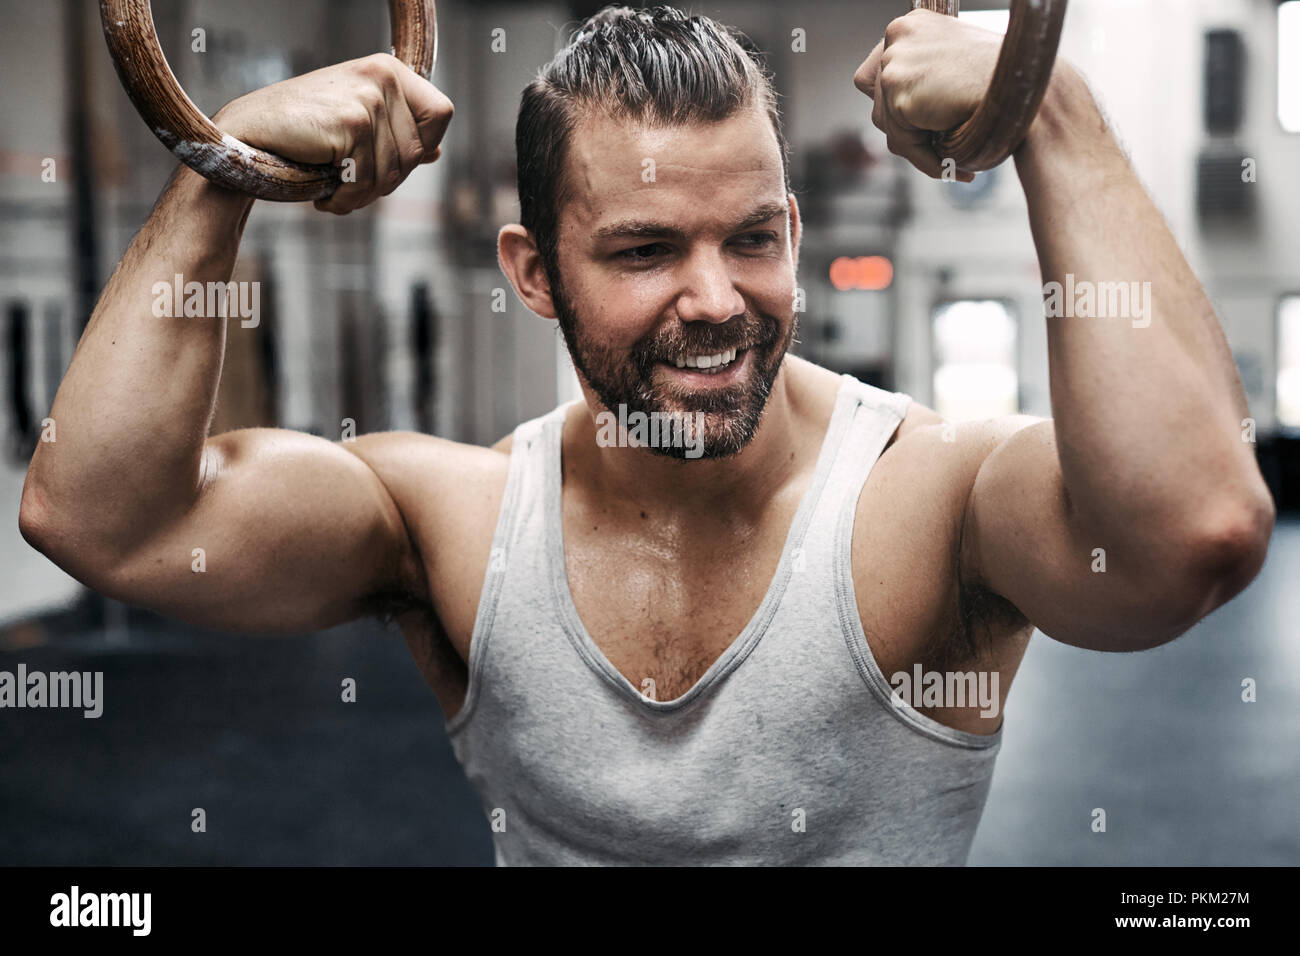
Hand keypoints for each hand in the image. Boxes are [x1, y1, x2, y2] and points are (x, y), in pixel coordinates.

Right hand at [213, 53, 453, 213]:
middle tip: (350, 183)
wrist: (247, 135)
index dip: (422, 147)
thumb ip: (396, 134)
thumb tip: (436, 152)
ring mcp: (369, 97)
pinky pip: (369, 180)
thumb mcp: (355, 126)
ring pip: (395, 172)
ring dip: (364, 194)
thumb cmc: (301, 134)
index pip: (442, 114)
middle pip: (417, 151)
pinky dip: (347, 199)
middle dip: (386, 180)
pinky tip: (324, 193)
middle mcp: (383, 75)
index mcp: (388, 69)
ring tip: (335, 188)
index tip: (386, 160)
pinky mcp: (353, 122)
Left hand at [853, 9, 1003, 180]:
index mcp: (911, 25)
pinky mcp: (898, 92)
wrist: (1025, 87)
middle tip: (940, 147)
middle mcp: (897, 36)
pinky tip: (953, 167)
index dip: (892, 103)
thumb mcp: (954, 67)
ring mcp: (894, 62)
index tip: (918, 125)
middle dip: (907, 129)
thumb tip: (893, 111)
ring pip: (889, 125)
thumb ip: (923, 79)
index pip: (876, 72)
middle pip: (879, 101)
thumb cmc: (1003, 80)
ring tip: (952, 160)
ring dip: (918, 147)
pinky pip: (902, 141)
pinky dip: (925, 160)